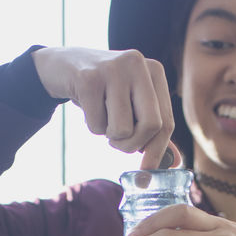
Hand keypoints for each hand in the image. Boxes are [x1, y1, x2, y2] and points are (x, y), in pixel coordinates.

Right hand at [33, 46, 173, 169]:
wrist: (62, 66)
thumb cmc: (104, 91)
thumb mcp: (132, 104)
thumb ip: (153, 131)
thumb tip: (174, 162)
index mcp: (154, 71)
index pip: (166, 122)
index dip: (157, 151)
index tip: (146, 170)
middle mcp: (137, 64)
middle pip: (151, 126)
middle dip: (133, 145)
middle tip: (118, 143)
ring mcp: (113, 69)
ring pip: (122, 129)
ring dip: (109, 136)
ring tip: (102, 118)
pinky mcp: (88, 78)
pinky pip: (97, 125)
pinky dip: (92, 126)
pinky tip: (88, 107)